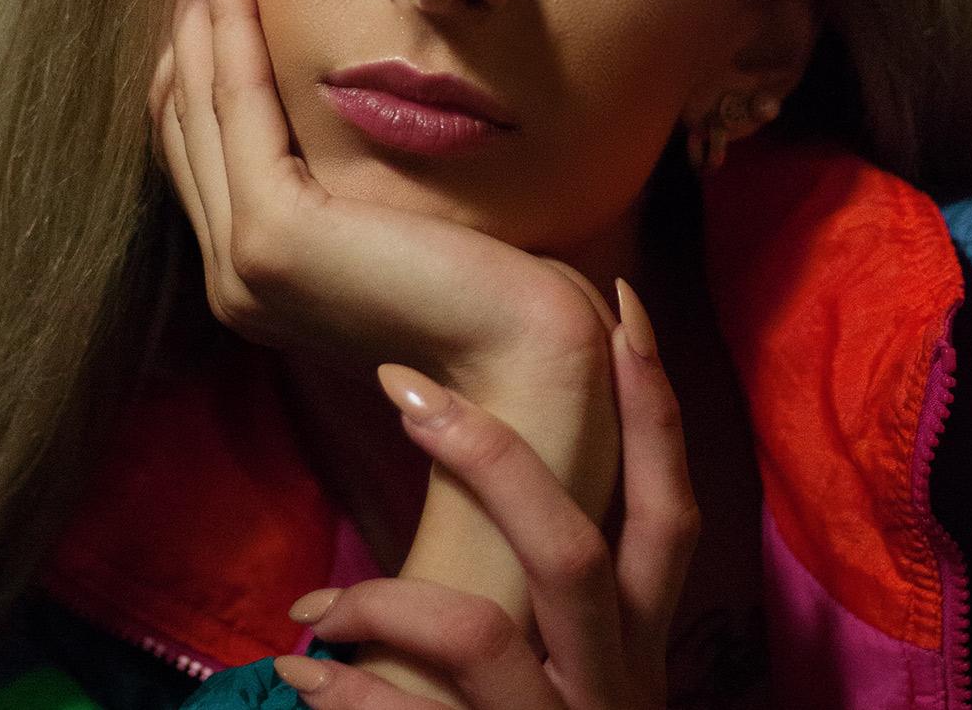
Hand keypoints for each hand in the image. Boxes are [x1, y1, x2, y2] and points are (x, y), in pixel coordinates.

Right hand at [149, 0, 616, 510]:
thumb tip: (350, 94)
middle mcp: (235, 274)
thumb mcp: (406, 215)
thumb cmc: (498, 285)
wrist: (534, 358)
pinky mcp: (273, 237)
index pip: (210, 143)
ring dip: (197, 12)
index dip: (203, 54)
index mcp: (263, 273)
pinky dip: (232, 28)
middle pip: (188, 119)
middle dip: (186, 22)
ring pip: (199, 105)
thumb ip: (353, 175)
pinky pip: (240, 104)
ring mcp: (244, 262)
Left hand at [271, 288, 698, 709]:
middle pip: (572, 548)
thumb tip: (489, 460)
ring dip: (382, 603)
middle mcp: (617, 682)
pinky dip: (349, 698)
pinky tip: (302, 679)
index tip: (620, 301)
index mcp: (639, 638)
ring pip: (479, 636)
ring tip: (317, 605)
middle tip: (401, 388)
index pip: (669, 505)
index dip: (651, 404)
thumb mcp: (589, 670)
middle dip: (492, 456)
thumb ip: (563, 588)